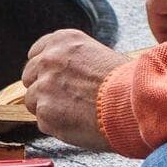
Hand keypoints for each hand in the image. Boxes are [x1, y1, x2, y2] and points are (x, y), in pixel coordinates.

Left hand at [21, 30, 128, 151]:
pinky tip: (78, 123)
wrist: (136, 103)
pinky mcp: (44, 112)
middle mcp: (49, 60)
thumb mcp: (102, 55)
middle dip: (43, 88)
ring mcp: (44, 86)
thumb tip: (68, 75)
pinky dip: (56, 126)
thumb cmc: (128, 82)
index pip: (37, 53)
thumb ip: (76, 62)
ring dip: (49, 109)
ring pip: (33, 101)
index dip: (45, 69)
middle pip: (30, 76)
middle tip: (66, 99)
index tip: (53, 77)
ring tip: (76, 112)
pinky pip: (42, 122)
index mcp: (63, 41)